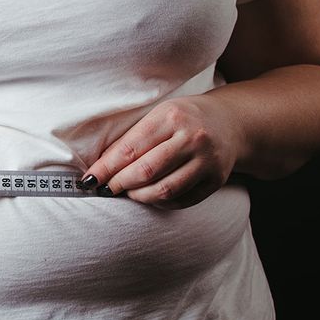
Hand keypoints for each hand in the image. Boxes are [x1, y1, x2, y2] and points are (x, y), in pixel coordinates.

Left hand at [81, 95, 245, 208]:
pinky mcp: (217, 180)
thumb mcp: (157, 117)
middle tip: (107, 189)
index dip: (105, 169)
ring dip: (138, 197)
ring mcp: (207, 160)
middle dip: (119, 184)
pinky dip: (160, 203)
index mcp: (171, 117)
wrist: (231, 122)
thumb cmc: (183, 119)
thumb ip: (131, 140)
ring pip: (164, 191)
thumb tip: (98, 168)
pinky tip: (151, 197)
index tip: (89, 180)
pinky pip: (181, 201)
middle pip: (146, 172)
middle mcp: (192, 138)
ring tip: (128, 193)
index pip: (130, 149)